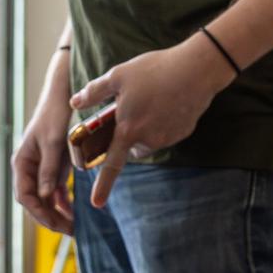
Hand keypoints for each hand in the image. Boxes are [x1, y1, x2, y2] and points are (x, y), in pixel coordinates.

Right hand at [14, 73, 74, 233]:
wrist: (64, 95)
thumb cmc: (56, 115)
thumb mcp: (55, 142)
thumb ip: (49, 169)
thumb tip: (43, 196)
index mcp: (22, 162)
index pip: (25, 196)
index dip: (40, 213)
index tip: (57, 225)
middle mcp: (29, 168)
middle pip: (34, 201)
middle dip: (50, 218)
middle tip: (70, 231)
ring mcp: (41, 167)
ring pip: (45, 198)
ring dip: (57, 212)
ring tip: (74, 227)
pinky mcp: (54, 165)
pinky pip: (55, 189)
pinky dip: (63, 201)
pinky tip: (74, 212)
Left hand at [72, 35, 234, 207]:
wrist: (197, 69)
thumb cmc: (155, 70)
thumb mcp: (118, 76)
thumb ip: (94, 92)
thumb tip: (75, 103)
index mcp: (128, 129)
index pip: (112, 165)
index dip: (103, 186)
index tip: (97, 203)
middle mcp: (148, 139)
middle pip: (131, 147)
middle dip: (128, 135)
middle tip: (131, 109)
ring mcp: (169, 136)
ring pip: (150, 138)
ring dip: (146, 127)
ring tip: (153, 99)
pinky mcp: (184, 131)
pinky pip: (168, 131)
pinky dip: (165, 121)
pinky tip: (169, 100)